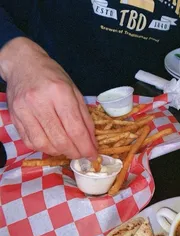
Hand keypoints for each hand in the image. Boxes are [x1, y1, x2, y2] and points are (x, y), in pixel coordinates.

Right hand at [0, 37, 96, 158]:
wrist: (23, 64)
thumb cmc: (53, 77)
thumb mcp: (75, 92)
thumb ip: (84, 117)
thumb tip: (92, 142)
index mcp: (60, 93)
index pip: (75, 129)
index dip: (86, 147)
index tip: (93, 155)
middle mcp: (40, 102)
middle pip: (60, 140)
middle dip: (74, 152)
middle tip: (82, 154)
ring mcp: (24, 110)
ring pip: (44, 144)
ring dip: (59, 152)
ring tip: (68, 149)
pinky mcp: (14, 117)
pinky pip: (30, 142)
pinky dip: (44, 148)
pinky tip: (53, 144)